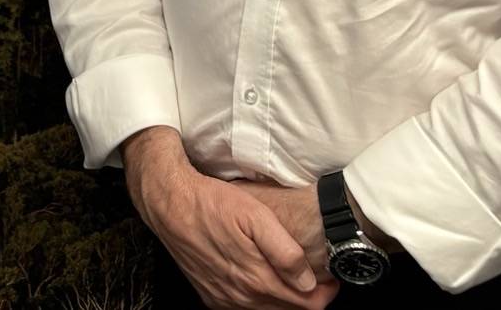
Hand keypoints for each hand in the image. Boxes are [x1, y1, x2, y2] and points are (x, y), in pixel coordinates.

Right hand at [123, 128, 337, 309]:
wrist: (169, 203)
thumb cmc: (212, 202)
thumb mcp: (256, 215)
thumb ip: (285, 252)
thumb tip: (307, 281)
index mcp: (256, 279)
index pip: (307, 304)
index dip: (326, 292)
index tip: (331, 277)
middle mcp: (240, 296)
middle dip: (306, 295)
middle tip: (314, 273)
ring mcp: (223, 298)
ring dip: (282, 296)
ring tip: (288, 272)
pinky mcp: (210, 295)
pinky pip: (243, 306)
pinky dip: (258, 296)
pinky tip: (259, 275)